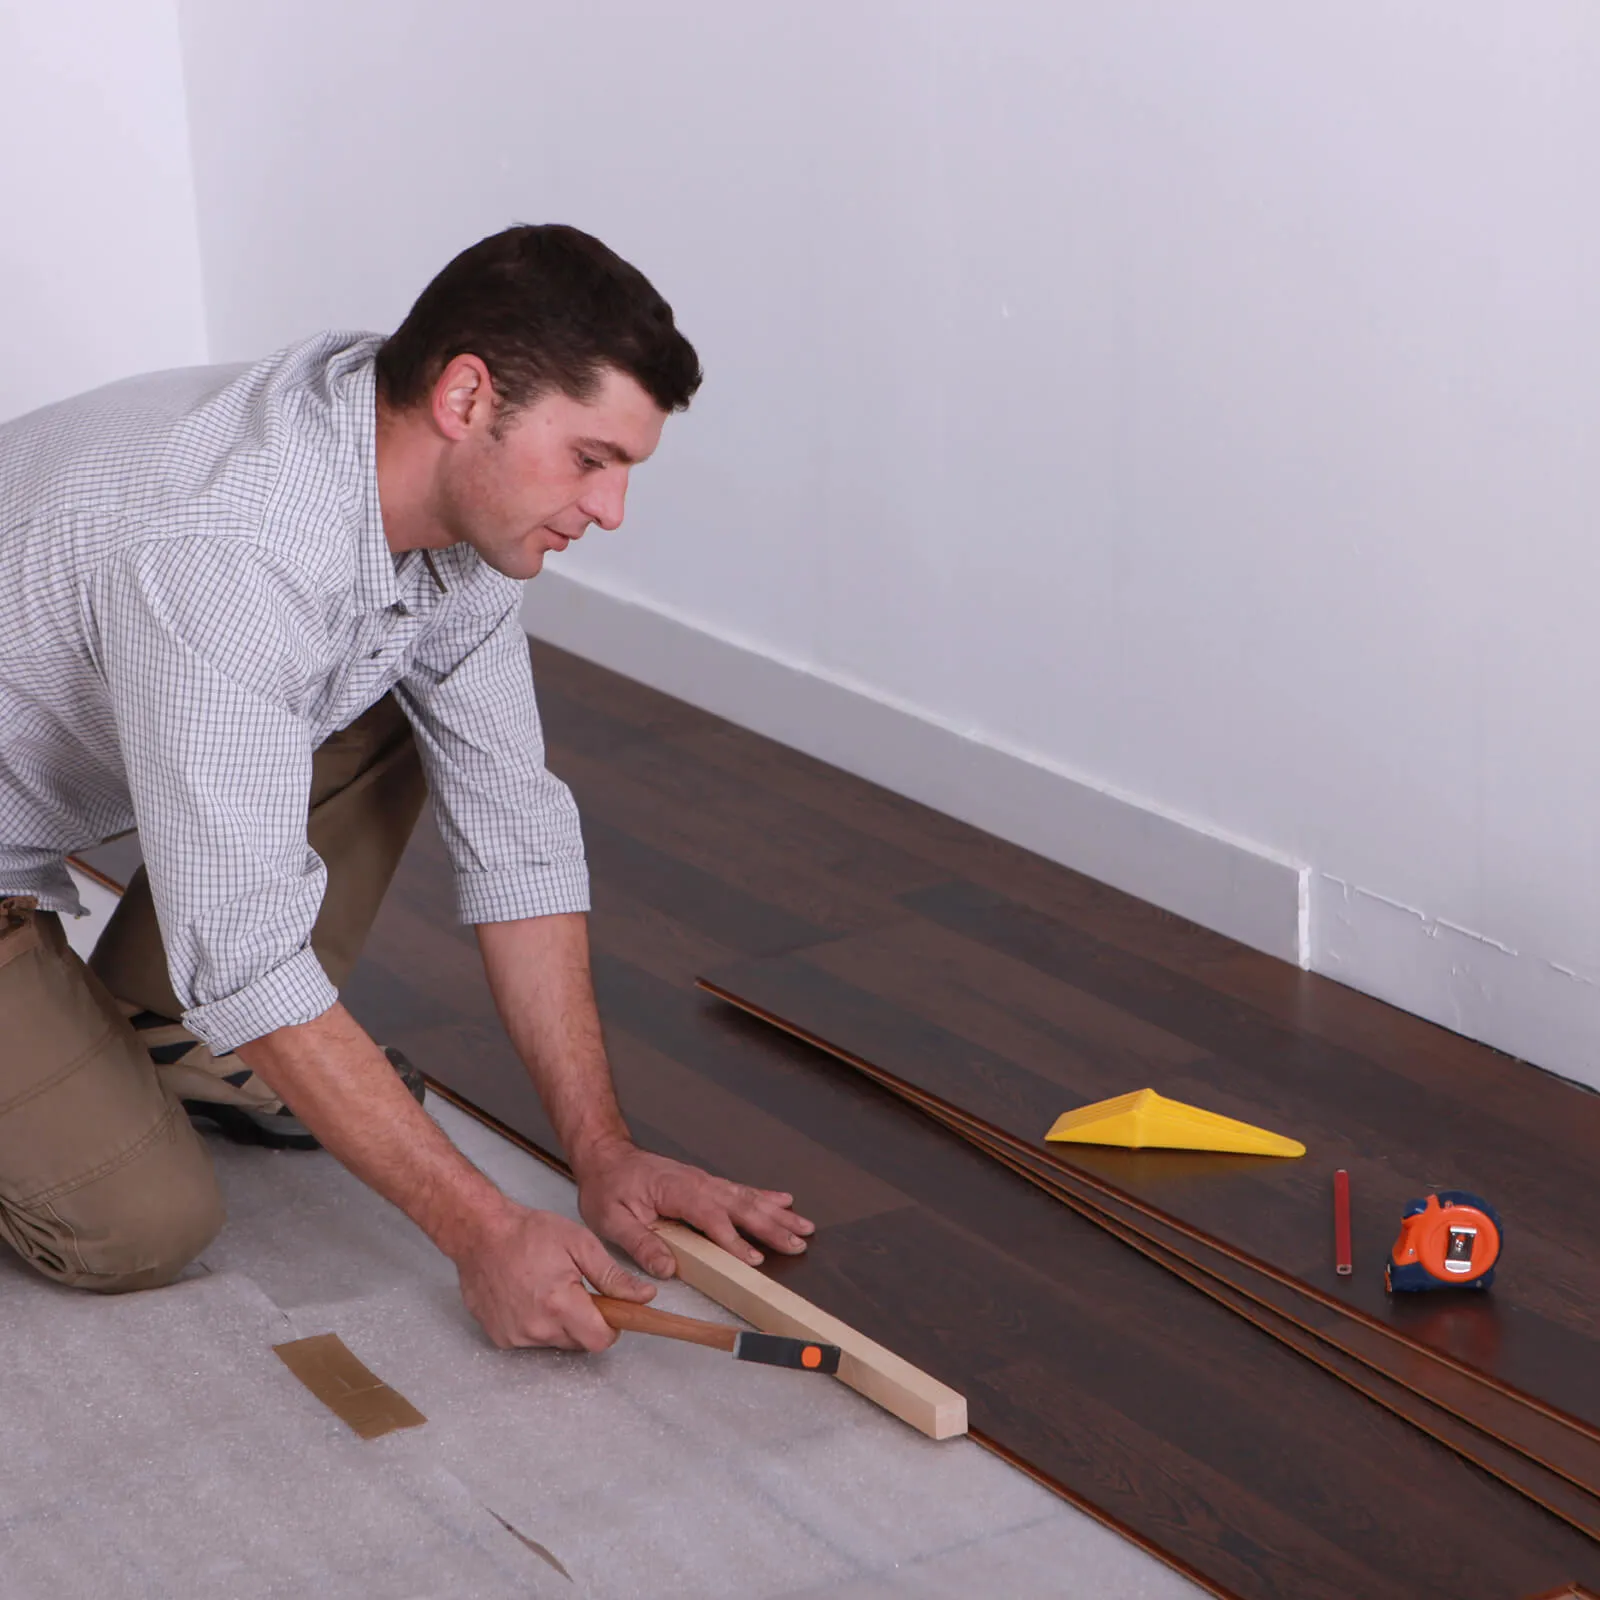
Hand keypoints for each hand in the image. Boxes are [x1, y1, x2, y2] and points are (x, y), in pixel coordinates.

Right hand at [452, 1200, 654, 1350]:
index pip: (600, 1340)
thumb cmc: (529, 1232)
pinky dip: (535, 1324)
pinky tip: (527, 1296)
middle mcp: (535, 1328)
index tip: (607, 1308)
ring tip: (548, 1288)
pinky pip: (530, 1340)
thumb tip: (645, 1296)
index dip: (611, 1326)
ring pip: (554, 1342)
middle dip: (585, 1321)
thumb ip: (613, 1276)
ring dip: (559, 1323)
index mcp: (559, 1304)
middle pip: (578, 1342)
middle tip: (576, 1289)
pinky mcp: (499, 1337)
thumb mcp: (580, 1244)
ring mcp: (514, 1335)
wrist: (480, 1233)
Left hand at [574, 1141, 815, 1276]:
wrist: (606, 1156)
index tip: (753, 1260)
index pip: (710, 1218)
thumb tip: (666, 1268)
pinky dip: (766, 1196)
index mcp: (676, 1191)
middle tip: (798, 1243)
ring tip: (805, 1227)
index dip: (733, 1240)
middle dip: (772, 1226)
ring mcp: (704, 1181)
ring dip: (777, 1214)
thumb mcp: (612, 1219)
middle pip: (741, 1206)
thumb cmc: (608, 1186)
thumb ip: (640, 1243)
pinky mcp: (705, 1184)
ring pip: (747, 1198)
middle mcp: (697, 1183)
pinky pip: (741, 1190)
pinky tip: (785, 1202)